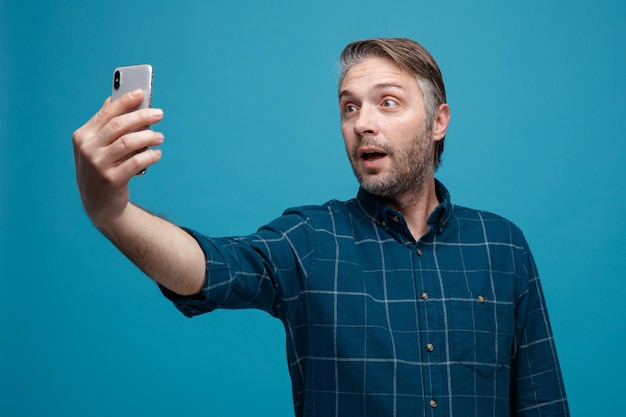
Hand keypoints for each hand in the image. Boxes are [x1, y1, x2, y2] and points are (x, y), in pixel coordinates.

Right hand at [72, 89, 163, 226]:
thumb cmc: (101, 169)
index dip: (125, 101)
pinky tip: (157, 154)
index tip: (142, 92)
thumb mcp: (96, 147)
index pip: (107, 112)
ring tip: (159, 137)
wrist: (99, 205)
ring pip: (129, 142)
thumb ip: (104, 125)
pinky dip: (150, 155)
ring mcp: (98, 165)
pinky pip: (137, 162)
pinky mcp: (111, 180)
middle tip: (159, 114)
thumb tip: (114, 99)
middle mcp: (87, 149)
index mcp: (82, 136)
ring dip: (149, 136)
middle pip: (119, 125)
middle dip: (142, 116)